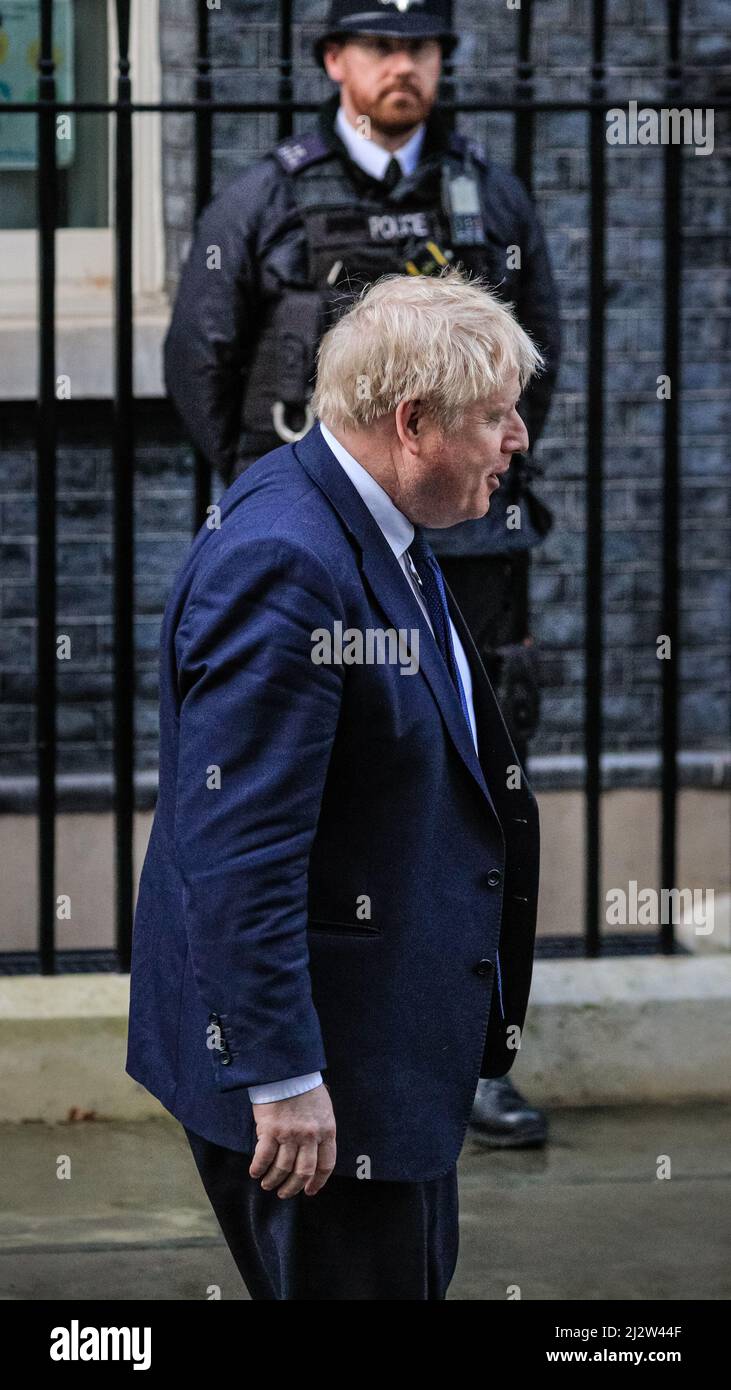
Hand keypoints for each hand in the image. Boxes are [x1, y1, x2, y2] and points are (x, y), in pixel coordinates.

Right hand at [249, 1082, 335, 1197]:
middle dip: (293, 1188)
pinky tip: (255, 1172)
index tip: (309, 1191)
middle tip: (284, 1193)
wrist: (286, 1070)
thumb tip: (315, 1151)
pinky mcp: (270, 1130)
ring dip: (273, 1181)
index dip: (317, 1182)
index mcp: (326, 1131)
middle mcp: (310, 1136)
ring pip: (282, 1169)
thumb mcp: (323, 1109)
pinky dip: (258, 1169)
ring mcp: (290, 1134)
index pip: (325, 1165)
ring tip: (267, 1184)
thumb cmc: (304, 1088)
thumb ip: (320, 1130)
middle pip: (303, 1172)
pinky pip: (263, 1158)